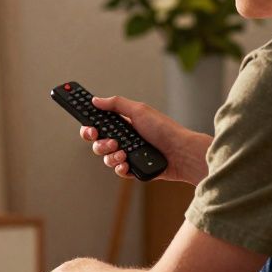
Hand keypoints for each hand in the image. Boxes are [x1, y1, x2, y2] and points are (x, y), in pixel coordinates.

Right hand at [79, 95, 211, 184]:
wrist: (181, 153)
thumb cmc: (164, 129)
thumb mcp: (139, 111)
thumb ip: (116, 104)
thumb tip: (96, 100)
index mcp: (123, 124)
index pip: (99, 125)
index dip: (91, 128)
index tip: (90, 129)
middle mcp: (125, 139)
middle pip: (99, 143)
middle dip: (101, 144)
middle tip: (112, 142)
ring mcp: (129, 154)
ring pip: (107, 158)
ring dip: (112, 156)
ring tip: (124, 154)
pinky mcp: (135, 168)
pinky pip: (119, 170)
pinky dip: (121, 167)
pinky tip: (127, 164)